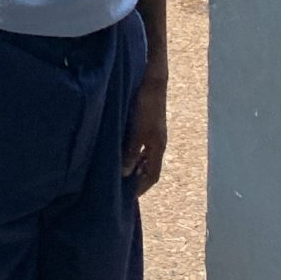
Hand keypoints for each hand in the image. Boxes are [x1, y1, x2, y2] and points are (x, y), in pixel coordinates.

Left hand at [123, 71, 168, 194]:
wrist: (153, 82)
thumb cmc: (145, 106)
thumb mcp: (136, 131)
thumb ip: (131, 152)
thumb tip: (125, 174)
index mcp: (158, 147)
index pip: (153, 175)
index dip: (142, 187)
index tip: (129, 197)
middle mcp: (159, 143)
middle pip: (150, 167)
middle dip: (138, 179)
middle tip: (123, 188)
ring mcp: (155, 134)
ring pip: (146, 157)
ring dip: (136, 167)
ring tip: (121, 174)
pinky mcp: (149, 125)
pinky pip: (142, 147)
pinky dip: (134, 155)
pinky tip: (123, 153)